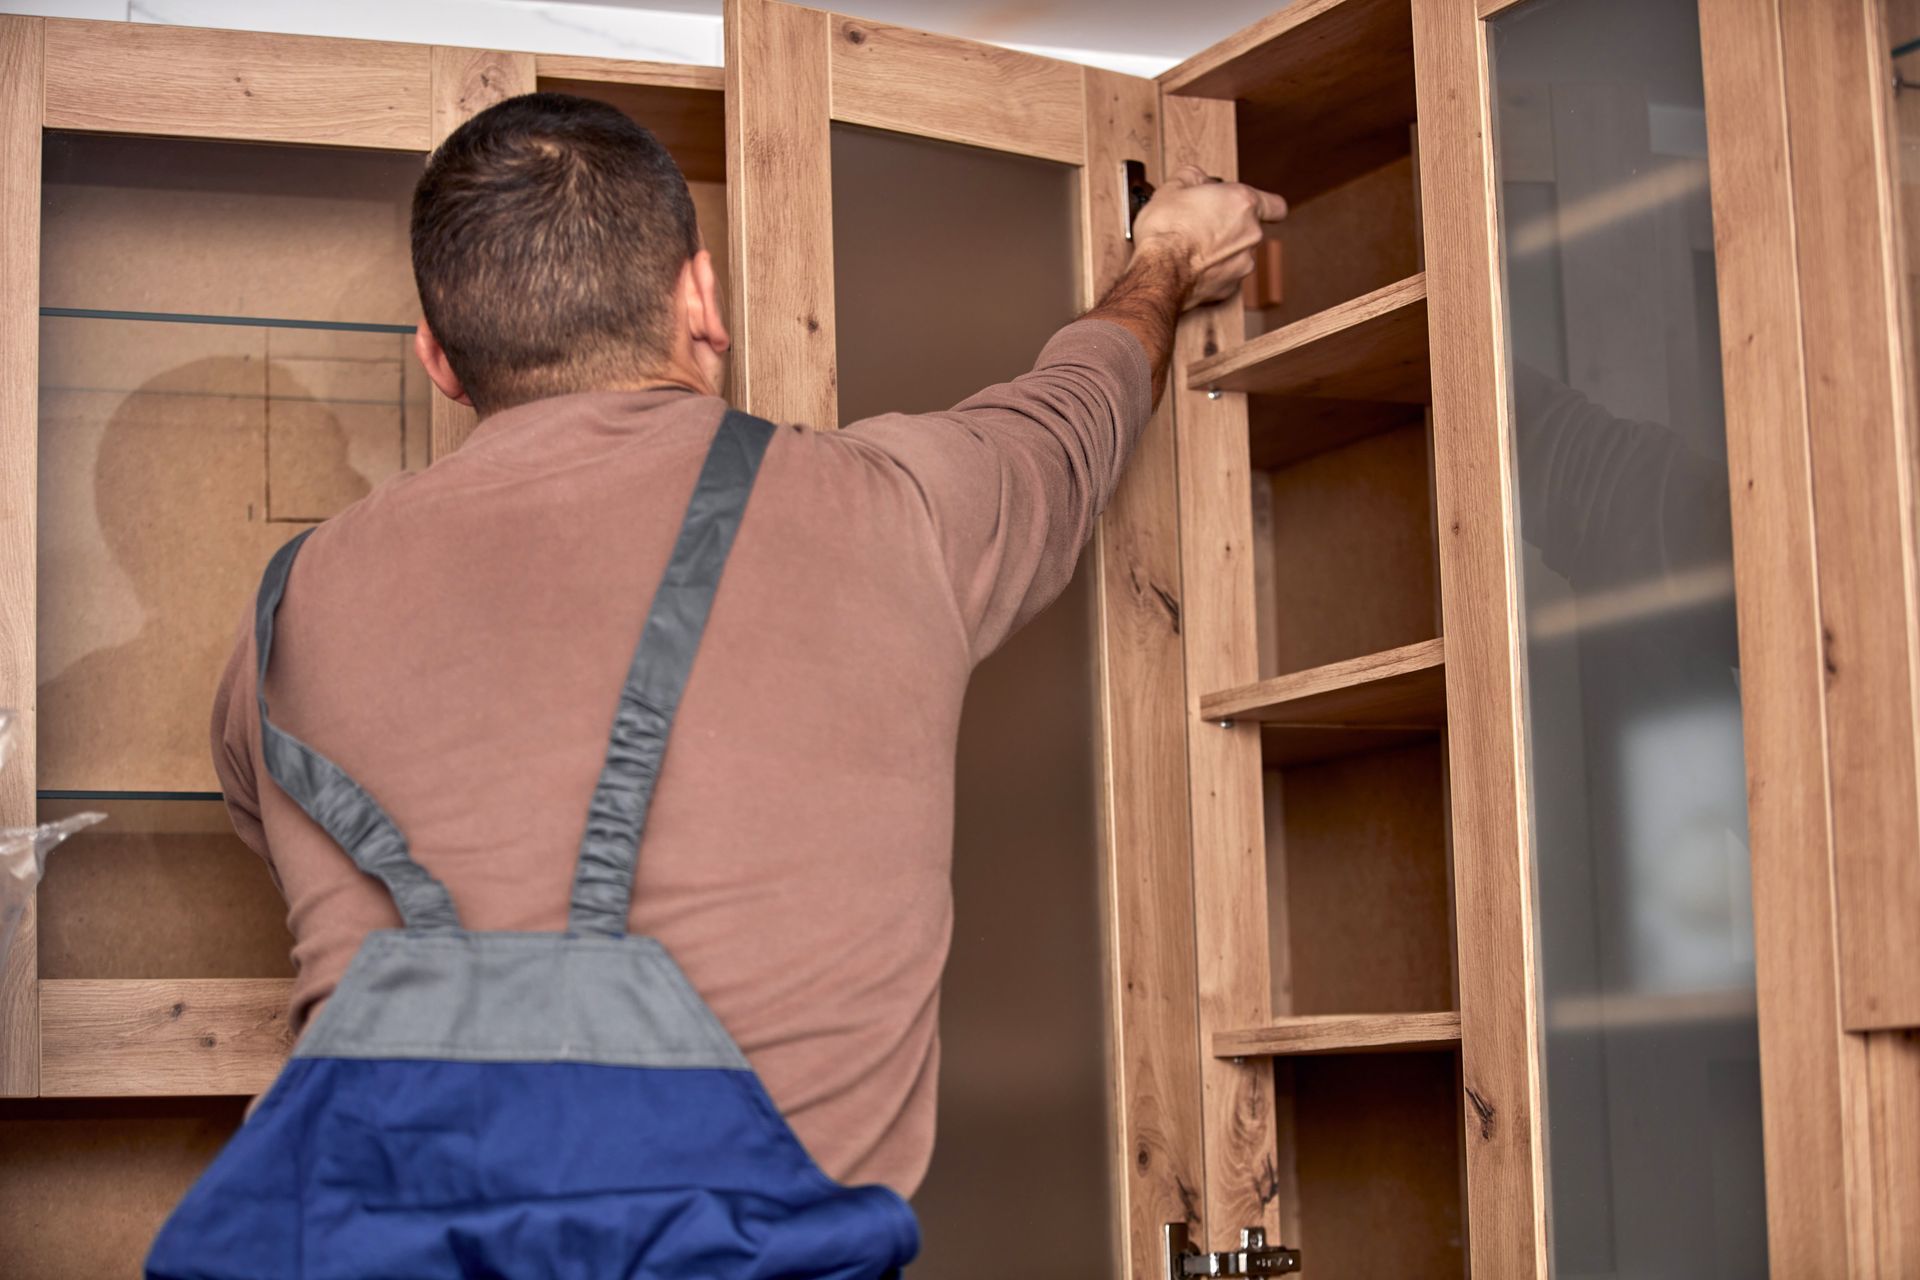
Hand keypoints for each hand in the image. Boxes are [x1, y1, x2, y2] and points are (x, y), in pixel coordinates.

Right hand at [1131, 165, 1287, 309]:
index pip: (1276, 206)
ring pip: (1238, 255)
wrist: (1158, 272)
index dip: (1264, 206)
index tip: (1252, 208)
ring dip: (1221, 251)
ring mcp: (1243, 264)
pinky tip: (1192, 268)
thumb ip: (1192, 178)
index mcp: (1243, 203)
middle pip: (1250, 230)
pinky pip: (1227, 278)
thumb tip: (1194, 179)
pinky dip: (1213, 273)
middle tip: (1202, 224)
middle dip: (1230, 228)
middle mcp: (1251, 234)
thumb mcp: (1172, 187)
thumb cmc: (1167, 230)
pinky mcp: (1230, 289)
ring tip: (1192, 249)